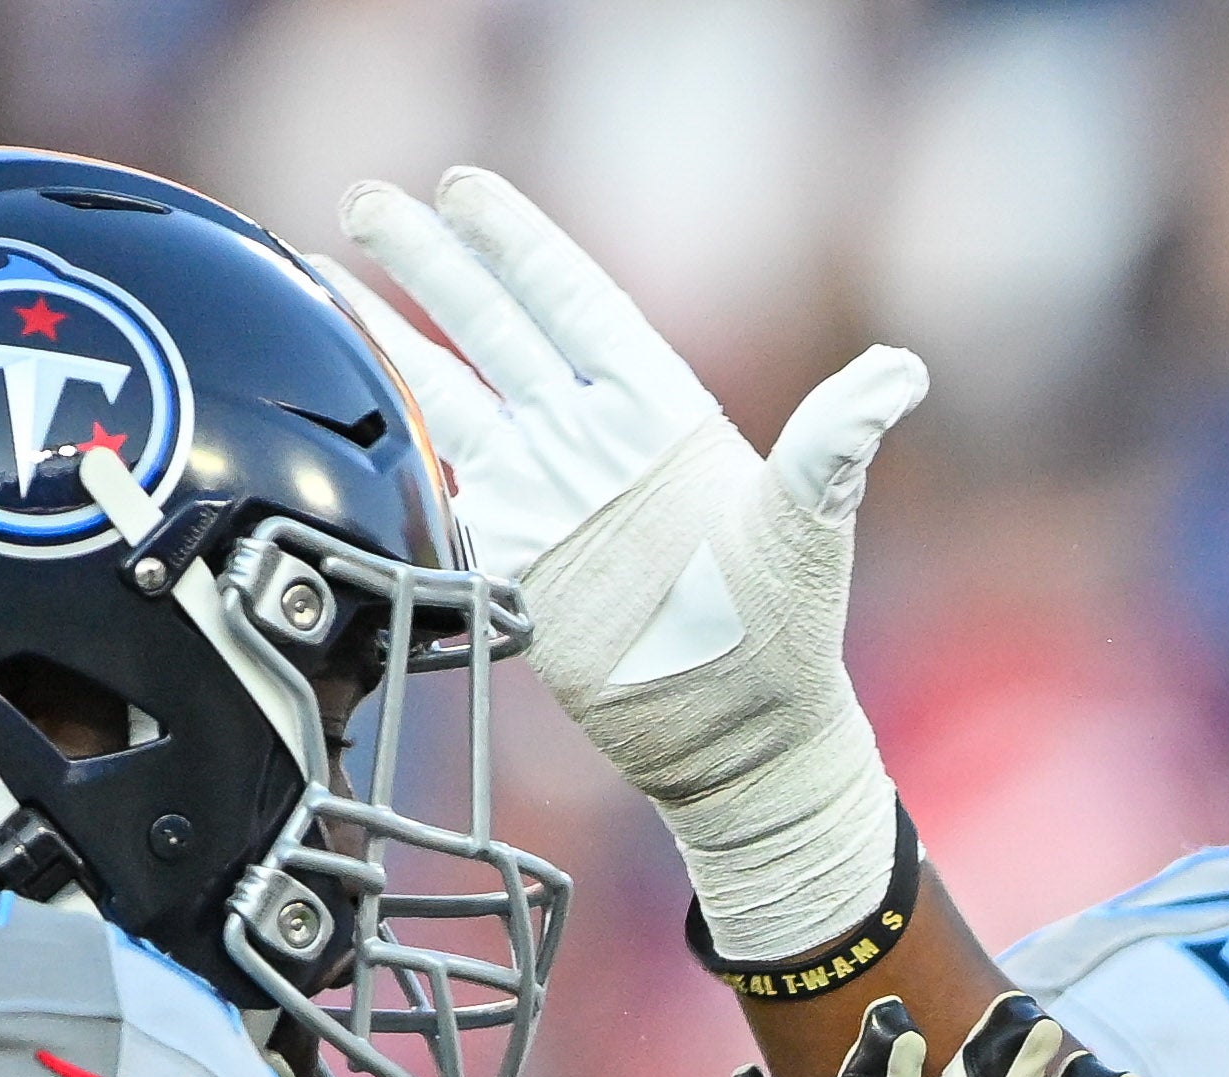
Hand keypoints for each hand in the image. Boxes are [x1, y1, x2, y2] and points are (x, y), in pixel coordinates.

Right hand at [334, 167, 914, 956]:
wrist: (740, 737)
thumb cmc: (787, 632)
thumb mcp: (809, 528)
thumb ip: (833, 444)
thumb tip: (902, 371)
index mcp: (661, 412)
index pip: (576, 303)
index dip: (519, 244)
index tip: (463, 187)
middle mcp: (594, 439)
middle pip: (497, 326)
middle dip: (433, 263)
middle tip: (370, 198)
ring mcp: (546, 490)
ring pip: (451, 388)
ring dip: (389, 330)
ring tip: (326, 266)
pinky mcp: (507, 551)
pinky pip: (436, 472)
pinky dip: (390, 421)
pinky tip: (345, 379)